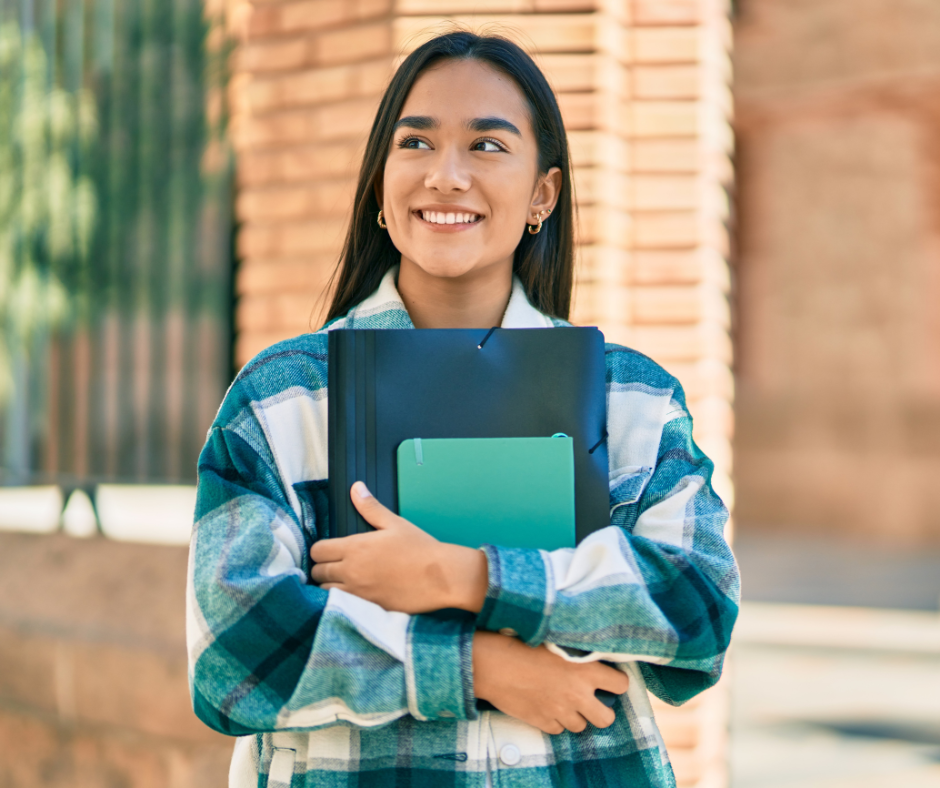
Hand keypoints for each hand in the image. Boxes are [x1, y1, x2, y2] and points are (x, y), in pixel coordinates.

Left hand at [309, 481, 488, 613]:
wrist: (441, 577)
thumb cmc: (420, 549)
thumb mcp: (394, 524)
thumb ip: (370, 507)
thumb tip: (356, 488)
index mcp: (355, 548)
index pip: (317, 550)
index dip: (321, 550)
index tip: (331, 550)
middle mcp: (351, 571)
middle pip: (317, 572)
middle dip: (324, 567)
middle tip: (337, 565)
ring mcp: (358, 593)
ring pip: (325, 591)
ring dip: (330, 585)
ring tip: (344, 581)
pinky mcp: (367, 609)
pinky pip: (341, 607)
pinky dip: (342, 601)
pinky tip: (354, 595)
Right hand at [472, 631, 628, 733]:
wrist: (492, 663)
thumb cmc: (521, 644)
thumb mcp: (555, 642)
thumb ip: (576, 654)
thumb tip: (589, 655)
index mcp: (585, 670)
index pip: (620, 685)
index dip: (616, 683)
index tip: (609, 680)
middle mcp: (577, 694)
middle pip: (606, 718)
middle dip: (601, 711)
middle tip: (590, 701)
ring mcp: (560, 711)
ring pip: (580, 726)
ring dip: (575, 716)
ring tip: (563, 701)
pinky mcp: (542, 722)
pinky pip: (558, 729)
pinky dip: (554, 720)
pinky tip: (545, 705)